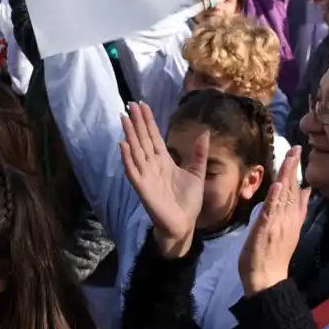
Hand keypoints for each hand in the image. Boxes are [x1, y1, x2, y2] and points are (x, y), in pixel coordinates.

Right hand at [118, 102, 204, 256]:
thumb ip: (199, 154)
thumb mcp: (197, 173)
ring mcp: (146, 175)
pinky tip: (123, 144)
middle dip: (137, 122)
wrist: (184, 224)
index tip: (143, 105)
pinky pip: (133, 170)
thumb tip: (205, 133)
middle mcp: (152, 165)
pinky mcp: (142, 187)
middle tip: (130, 104)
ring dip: (129, 134)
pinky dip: (127, 158)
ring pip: (136, 150)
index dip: (148, 121)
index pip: (154, 136)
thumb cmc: (189, 201)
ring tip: (124, 118)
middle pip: (143, 139)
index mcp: (164, 160)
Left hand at [238, 148, 307, 295]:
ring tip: (290, 157)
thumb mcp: (290, 229)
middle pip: (293, 188)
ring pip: (285, 195)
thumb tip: (307, 190)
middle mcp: (289, 218)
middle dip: (294, 166)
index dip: (298, 170)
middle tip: (296, 147)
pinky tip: (278, 183)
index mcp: (293, 217)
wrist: (268, 279)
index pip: (297, 189)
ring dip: (287, 175)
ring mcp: (279, 222)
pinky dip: (276, 196)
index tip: (299, 152)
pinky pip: (272, 210)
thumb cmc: (274, 255)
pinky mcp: (267, 228)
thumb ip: (299, 210)